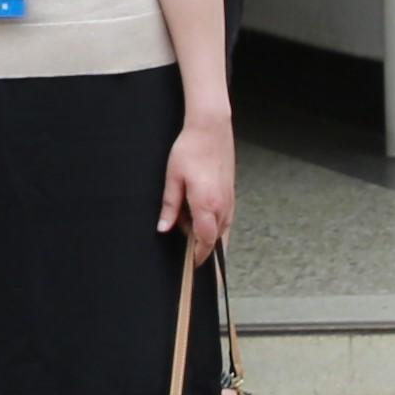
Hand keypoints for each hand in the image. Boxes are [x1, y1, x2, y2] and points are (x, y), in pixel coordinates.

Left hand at [159, 110, 236, 263]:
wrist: (210, 130)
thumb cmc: (190, 150)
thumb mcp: (173, 178)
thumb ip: (170, 206)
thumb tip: (164, 228)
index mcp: (207, 204)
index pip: (205, 241)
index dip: (198, 255)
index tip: (190, 264)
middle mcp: (222, 207)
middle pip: (216, 240)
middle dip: (204, 251)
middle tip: (190, 257)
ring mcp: (230, 201)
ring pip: (223, 231)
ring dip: (209, 238)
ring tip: (190, 234)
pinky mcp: (231, 195)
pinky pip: (226, 220)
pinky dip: (216, 227)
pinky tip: (202, 221)